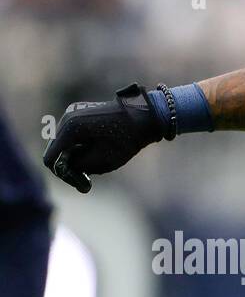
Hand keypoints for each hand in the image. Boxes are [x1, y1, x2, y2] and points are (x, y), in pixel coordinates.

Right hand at [43, 83, 166, 192]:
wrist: (142, 116)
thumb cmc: (126, 139)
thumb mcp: (104, 161)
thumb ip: (80, 166)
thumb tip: (65, 169)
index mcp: (70, 128)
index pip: (50, 158)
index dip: (62, 175)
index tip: (81, 183)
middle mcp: (66, 117)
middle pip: (55, 149)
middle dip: (68, 166)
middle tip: (86, 180)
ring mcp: (72, 113)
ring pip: (62, 142)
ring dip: (72, 156)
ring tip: (92, 167)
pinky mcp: (78, 113)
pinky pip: (70, 134)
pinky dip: (76, 146)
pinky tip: (92, 152)